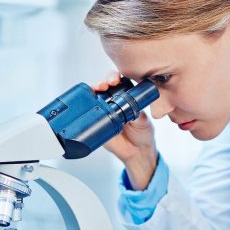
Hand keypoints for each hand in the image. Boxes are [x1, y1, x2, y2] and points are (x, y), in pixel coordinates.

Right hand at [90, 72, 157, 187]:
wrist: (135, 152)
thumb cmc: (142, 134)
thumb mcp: (143, 122)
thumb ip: (139, 115)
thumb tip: (134, 109)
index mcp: (127, 97)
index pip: (119, 82)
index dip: (115, 78)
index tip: (115, 80)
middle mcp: (114, 101)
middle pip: (105, 85)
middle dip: (104, 81)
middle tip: (106, 84)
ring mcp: (104, 110)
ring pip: (95, 96)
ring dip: (94, 90)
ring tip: (97, 90)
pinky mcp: (96, 121)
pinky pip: (89, 112)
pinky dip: (86, 106)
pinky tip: (86, 103)